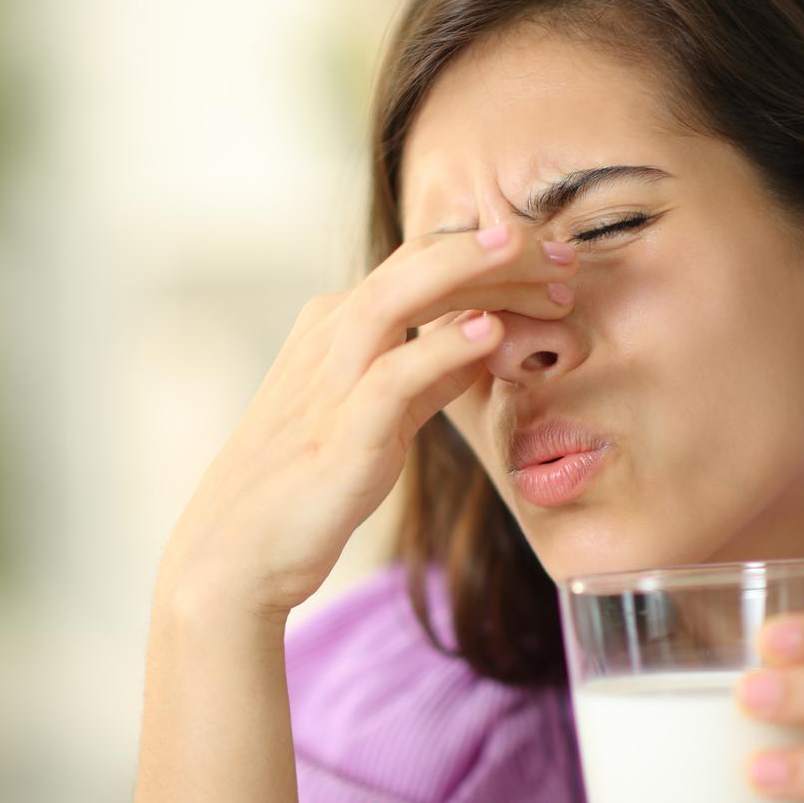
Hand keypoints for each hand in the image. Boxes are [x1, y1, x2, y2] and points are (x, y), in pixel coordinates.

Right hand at [157, 223, 576, 620]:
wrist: (237, 551)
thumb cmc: (308, 484)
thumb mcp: (380, 414)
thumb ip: (428, 374)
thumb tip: (485, 336)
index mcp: (336, 326)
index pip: (421, 263)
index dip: (492, 255)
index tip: (555, 261)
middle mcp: (329, 337)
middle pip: (415, 263)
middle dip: (495, 250)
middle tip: (565, 253)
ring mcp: (330, 381)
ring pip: (398, 296)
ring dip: (469, 270)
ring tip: (529, 255)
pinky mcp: (340, 432)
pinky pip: (394, 375)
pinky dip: (443, 348)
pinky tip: (491, 333)